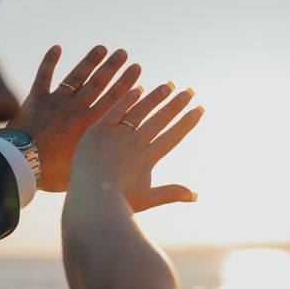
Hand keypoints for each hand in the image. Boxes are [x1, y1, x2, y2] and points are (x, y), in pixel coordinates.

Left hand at [7, 45, 140, 191]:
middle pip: (99, 82)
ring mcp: (56, 100)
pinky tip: (57, 47)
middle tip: (124, 54)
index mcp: (91, 123)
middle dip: (114, 67)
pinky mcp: (36, 98)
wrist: (22, 163)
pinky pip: (44, 75)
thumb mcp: (85, 166)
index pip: (114, 99)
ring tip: (101, 48)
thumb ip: (101, 157)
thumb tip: (117, 160)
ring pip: (77, 75)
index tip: (137, 71)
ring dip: (90, 60)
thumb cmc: (54, 172)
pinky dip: (50, 60)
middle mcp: (77, 107)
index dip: (127, 84)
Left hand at [71, 83, 203, 211]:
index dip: (187, 122)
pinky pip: (115, 111)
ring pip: (140, 111)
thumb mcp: (147, 199)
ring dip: (156, 98)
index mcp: (147, 159)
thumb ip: (171, 193)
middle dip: (177, 105)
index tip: (199, 109)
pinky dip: (127, 100)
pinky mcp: (98, 131)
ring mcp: (117, 136)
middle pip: (160, 120)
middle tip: (190, 91)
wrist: (90, 199)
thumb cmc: (117, 203)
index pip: (172, 136)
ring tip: (168, 85)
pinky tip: (138, 88)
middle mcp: (135, 144)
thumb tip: (196, 196)